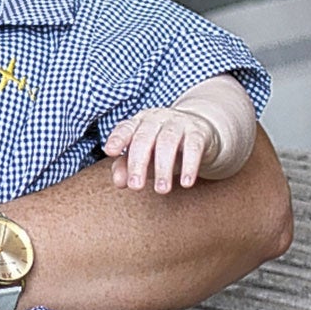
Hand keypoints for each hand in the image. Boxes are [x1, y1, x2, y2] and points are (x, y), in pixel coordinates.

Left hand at [104, 106, 221, 193]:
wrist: (200, 133)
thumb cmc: (163, 147)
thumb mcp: (144, 157)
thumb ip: (127, 167)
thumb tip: (118, 182)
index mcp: (138, 122)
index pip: (125, 128)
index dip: (117, 139)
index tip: (110, 152)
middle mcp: (156, 119)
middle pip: (144, 138)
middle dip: (138, 163)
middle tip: (136, 187)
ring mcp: (178, 122)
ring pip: (168, 142)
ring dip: (163, 168)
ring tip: (161, 190)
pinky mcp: (199, 132)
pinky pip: (194, 147)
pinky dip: (190, 165)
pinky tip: (186, 183)